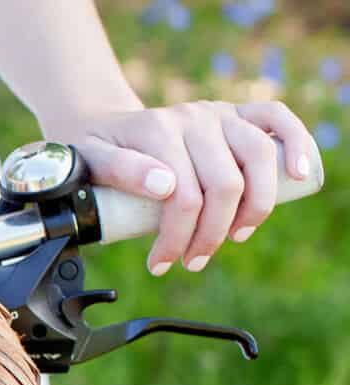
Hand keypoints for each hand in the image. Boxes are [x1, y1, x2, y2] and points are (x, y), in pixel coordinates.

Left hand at [46, 101, 316, 274]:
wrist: (103, 128)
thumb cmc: (97, 152)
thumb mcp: (90, 162)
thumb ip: (120, 171)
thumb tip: (165, 185)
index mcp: (157, 130)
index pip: (182, 195)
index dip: (175, 238)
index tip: (159, 266)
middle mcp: (193, 118)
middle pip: (224, 183)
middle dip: (211, 233)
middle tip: (192, 261)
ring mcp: (218, 114)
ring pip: (258, 157)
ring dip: (254, 207)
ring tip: (234, 238)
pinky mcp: (236, 113)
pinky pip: (276, 118)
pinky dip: (295, 142)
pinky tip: (298, 174)